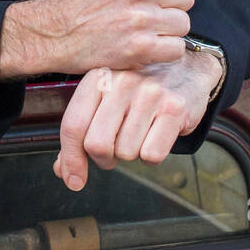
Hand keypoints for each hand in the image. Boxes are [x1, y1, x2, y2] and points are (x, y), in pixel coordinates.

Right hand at [0, 0, 191, 78]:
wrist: (58, 31)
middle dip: (168, 5)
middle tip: (144, 10)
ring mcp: (140, 19)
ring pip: (182, 23)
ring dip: (166, 30)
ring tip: (143, 28)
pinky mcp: (139, 48)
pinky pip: (175, 48)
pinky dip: (163, 51)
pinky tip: (144, 44)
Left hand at [51, 52, 222, 191]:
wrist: (186, 69)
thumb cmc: (138, 90)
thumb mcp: (105, 100)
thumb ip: (81, 132)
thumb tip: (64, 171)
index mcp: (98, 77)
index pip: (73, 124)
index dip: (70, 158)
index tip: (73, 180)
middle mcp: (121, 82)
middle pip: (97, 144)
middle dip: (103, 159)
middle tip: (113, 152)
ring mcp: (149, 93)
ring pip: (126, 153)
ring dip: (130, 154)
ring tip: (138, 134)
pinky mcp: (174, 109)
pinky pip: (152, 155)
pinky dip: (152, 155)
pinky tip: (155, 135)